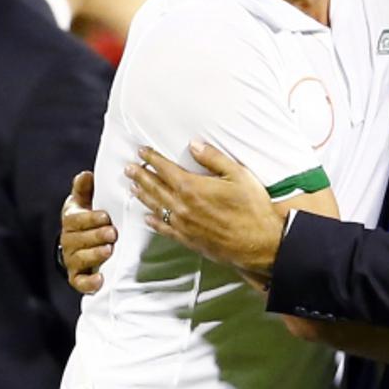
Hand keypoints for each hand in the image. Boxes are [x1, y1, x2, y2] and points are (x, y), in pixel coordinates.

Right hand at [59, 171, 117, 293]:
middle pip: (79, 239)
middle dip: (96, 236)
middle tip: (112, 233)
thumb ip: (84, 190)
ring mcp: (72, 260)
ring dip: (94, 255)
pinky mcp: (77, 277)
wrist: (78, 245)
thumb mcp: (83, 203)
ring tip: (108, 251)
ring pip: (80, 258)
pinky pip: (80, 282)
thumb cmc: (85, 219)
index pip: (76, 219)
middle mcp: (68, 241)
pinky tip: (100, 279)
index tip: (106, 216)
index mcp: (70, 221)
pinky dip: (89, 282)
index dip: (90, 218)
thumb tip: (86, 174)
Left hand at [126, 142, 285, 274]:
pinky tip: (147, 218)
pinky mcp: (189, 240)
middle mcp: (183, 206)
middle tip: (128, 168)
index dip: (152, 159)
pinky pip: (165, 229)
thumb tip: (194, 145)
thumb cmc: (252, 208)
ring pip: (156, 207)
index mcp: (192, 187)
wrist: (259, 242)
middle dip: (141, 176)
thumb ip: (213, 158)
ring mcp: (184, 225)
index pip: (165, 169)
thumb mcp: (238, 174)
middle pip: (155, 187)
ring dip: (143, 195)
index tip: (142, 151)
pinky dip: (154, 222)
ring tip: (133, 187)